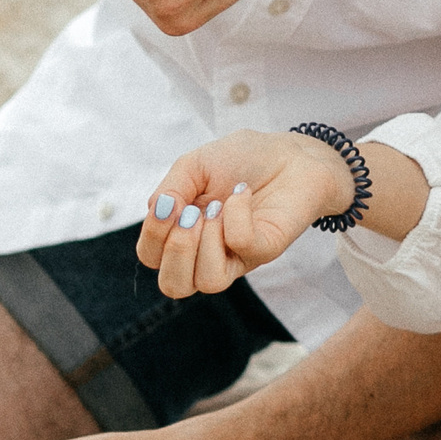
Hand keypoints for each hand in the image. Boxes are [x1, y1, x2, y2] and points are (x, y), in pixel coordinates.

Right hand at [136, 130, 356, 299]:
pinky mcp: (265, 249)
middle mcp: (208, 253)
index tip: (168, 202)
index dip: (153, 234)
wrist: (290, 154)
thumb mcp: (194, 165)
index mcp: (184, 234)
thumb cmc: (241, 161)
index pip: (151, 258)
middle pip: (174, 285)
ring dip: (206, 239)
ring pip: (208, 281)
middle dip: (176, 248)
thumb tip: (156, 212)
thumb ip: (169, 189)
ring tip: (217, 207)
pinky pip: (241, 246)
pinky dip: (236, 215)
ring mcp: (238, 256)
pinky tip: (241, 194)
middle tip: (193, 213)